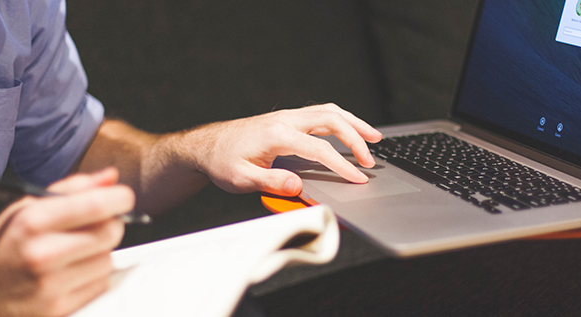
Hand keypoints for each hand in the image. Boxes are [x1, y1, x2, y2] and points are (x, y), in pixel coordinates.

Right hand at [0, 168, 133, 315]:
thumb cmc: (6, 244)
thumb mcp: (28, 207)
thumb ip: (73, 189)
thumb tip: (111, 178)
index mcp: (34, 222)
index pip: (96, 205)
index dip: (119, 198)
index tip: (123, 198)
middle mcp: (43, 254)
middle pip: (110, 233)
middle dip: (110, 225)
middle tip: (96, 224)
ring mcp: (51, 286)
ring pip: (108, 260)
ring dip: (100, 253)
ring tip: (74, 252)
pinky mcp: (59, 309)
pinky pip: (100, 285)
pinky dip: (93, 276)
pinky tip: (70, 273)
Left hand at [188, 103, 382, 195]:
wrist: (206, 147)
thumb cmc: (222, 163)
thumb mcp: (240, 179)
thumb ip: (270, 182)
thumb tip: (297, 186)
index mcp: (277, 134)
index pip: (320, 149)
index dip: (342, 165)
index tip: (358, 178)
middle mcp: (285, 120)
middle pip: (332, 120)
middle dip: (357, 138)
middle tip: (371, 160)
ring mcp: (287, 117)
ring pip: (329, 112)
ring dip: (354, 123)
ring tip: (374, 137)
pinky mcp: (287, 119)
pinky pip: (321, 114)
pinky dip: (341, 120)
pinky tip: (351, 130)